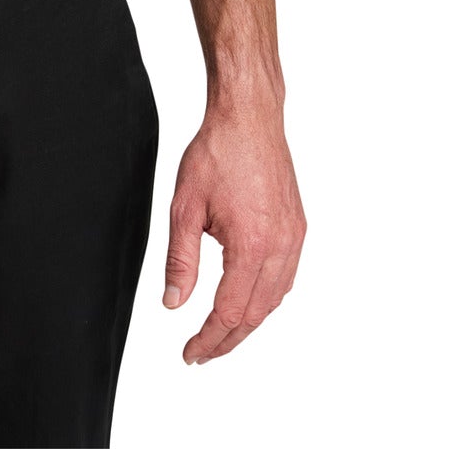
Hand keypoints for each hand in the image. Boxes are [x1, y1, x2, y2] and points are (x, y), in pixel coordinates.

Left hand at [162, 100, 305, 363]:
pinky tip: (247, 301)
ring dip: (248, 323)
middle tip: (201, 353)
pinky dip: (266, 299)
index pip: (229, 312)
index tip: (190, 354)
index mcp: (252, 245)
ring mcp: (294, 239)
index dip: (208, 339)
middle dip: (227, 340)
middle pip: (255, 315)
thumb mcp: (184, 207)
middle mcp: (281, 247)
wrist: (249, 118)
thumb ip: (180, 260)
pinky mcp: (299, 228)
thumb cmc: (217, 153)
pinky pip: (285, 279)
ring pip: (274, 301)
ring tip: (220, 334)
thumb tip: (174, 304)